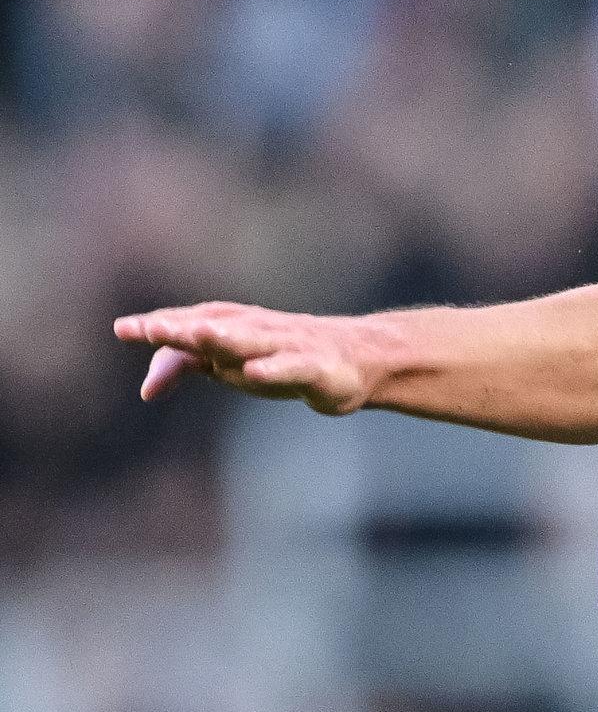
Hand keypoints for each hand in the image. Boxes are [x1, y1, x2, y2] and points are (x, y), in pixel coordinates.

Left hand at [119, 303, 379, 413]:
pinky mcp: (317, 368)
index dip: (160, 325)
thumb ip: (184, 366)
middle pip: (217, 326)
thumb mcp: (229, 362)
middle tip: (150, 328)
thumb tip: (145, 390)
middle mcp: (259, 330)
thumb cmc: (284, 356)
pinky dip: (274, 368)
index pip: (193, 321)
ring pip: (254, 340)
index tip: (124, 328)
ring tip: (198, 334)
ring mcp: (289, 346)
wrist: (359, 357)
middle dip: (185, 328)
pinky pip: (293, 367)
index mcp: (236, 325)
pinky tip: (254, 372)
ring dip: (226, 337)